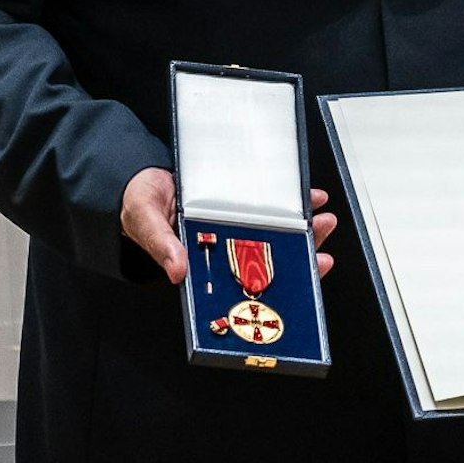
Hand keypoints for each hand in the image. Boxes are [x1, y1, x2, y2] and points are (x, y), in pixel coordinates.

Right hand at [120, 167, 337, 282]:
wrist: (139, 174)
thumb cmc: (139, 203)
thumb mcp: (145, 221)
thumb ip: (161, 244)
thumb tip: (177, 271)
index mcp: (204, 261)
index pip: (242, 283)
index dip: (273, 288)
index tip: (301, 281)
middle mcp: (224, 247)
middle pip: (268, 261)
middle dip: (300, 256)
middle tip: (323, 252)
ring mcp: (235, 227)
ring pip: (277, 235)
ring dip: (304, 230)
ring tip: (323, 220)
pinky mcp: (242, 205)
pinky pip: (272, 208)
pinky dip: (293, 204)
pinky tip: (309, 197)